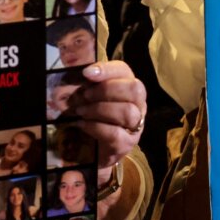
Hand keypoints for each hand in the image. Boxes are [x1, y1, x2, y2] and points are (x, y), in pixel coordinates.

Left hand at [69, 61, 146, 178]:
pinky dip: (95, 127)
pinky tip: (82, 124)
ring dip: (100, 109)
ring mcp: (135, 125)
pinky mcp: (127, 143)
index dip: (108, 69)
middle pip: (134, 89)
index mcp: (129, 87)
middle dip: (107, 90)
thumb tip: (80, 69)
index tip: (86, 73)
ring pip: (128, 112)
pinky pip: (115, 133)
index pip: (125, 71)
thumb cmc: (93, 116)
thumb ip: (88, 82)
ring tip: (81, 111)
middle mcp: (138, 104)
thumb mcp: (90, 96)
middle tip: (85, 95)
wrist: (94, 150)